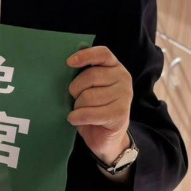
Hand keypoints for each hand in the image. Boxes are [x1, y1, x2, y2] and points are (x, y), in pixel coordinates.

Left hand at [66, 46, 132, 164]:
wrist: (105, 136)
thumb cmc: (92, 107)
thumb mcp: (88, 87)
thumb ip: (83, 74)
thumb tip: (66, 65)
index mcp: (114, 67)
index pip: (102, 53)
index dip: (85, 55)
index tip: (68, 62)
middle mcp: (123, 78)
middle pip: (90, 76)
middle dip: (75, 89)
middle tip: (74, 99)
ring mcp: (124, 96)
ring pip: (88, 96)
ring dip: (77, 106)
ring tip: (79, 110)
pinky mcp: (121, 114)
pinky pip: (90, 113)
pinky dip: (77, 117)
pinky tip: (74, 119)